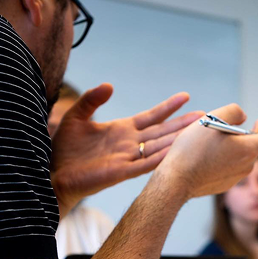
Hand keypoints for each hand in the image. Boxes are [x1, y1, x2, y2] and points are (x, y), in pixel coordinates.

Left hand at [50, 83, 202, 215]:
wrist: (54, 173)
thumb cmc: (65, 149)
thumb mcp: (77, 116)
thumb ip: (92, 100)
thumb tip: (110, 85)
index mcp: (122, 130)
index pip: (151, 116)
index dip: (168, 107)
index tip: (185, 97)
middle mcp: (130, 144)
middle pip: (161, 131)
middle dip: (182, 123)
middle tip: (203, 115)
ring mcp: (127, 158)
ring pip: (158, 147)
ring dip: (177, 139)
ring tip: (196, 131)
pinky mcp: (121, 172)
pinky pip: (145, 164)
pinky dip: (160, 158)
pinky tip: (174, 151)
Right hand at [157, 103, 257, 198]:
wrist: (176, 180)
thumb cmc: (193, 148)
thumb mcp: (212, 118)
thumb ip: (234, 112)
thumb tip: (243, 118)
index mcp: (248, 149)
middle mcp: (246, 166)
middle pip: (254, 146)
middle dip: (246, 134)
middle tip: (232, 127)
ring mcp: (235, 178)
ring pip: (241, 157)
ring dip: (234, 147)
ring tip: (214, 141)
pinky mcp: (224, 185)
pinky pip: (230, 168)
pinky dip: (224, 159)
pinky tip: (206, 155)